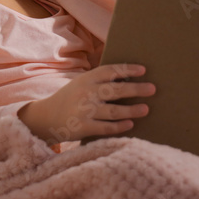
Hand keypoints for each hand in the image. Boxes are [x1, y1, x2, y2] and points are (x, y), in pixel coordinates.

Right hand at [17, 64, 154, 145]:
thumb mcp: (81, 83)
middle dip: (136, 89)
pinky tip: (130, 125)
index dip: (127, 69)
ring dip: (131, 110)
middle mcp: (86, 93)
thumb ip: (100, 80)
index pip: (110, 71)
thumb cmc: (70, 98)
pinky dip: (119, 127)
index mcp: (86, 79)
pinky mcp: (83, 128)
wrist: (46, 117)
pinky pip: (105, 128)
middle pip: (115, 90)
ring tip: (146, 109)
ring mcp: (84, 111)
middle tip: (152, 89)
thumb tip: (128, 77)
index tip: (143, 70)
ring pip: (113, 111)